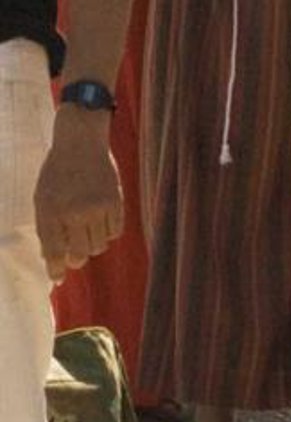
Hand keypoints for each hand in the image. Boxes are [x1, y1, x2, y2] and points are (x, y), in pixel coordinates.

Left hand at [36, 111, 122, 278]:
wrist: (80, 143)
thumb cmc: (57, 174)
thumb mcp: (43, 200)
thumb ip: (47, 231)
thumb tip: (53, 260)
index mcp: (52, 212)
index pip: (54, 252)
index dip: (56, 270)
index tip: (58, 278)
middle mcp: (75, 213)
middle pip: (80, 254)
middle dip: (75, 257)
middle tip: (73, 252)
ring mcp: (98, 208)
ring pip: (99, 246)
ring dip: (92, 244)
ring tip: (87, 229)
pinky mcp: (116, 202)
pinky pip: (115, 231)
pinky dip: (108, 231)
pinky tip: (100, 219)